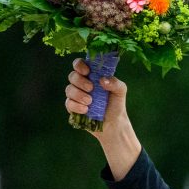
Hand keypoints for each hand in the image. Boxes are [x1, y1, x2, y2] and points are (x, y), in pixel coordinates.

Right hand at [64, 58, 142, 180]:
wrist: (113, 124)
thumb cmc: (116, 104)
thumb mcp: (120, 91)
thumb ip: (115, 83)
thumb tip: (102, 80)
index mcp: (92, 76)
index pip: (80, 65)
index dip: (80, 65)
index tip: (87, 71)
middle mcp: (82, 84)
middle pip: (72, 76)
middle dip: (80, 81)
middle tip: (91, 88)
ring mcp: (76, 96)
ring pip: (69, 89)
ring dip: (78, 95)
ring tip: (90, 102)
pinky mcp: (72, 108)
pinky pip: (68, 103)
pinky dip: (76, 106)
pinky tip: (86, 110)